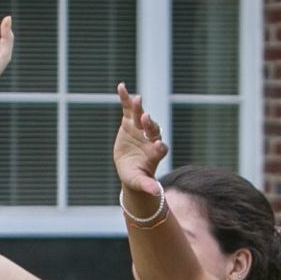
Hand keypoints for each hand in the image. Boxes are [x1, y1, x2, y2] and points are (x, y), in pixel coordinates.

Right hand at [112, 83, 168, 200]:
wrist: (130, 166)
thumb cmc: (136, 176)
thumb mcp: (140, 182)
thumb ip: (148, 185)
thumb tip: (156, 193)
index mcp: (155, 152)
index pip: (160, 148)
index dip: (159, 146)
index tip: (158, 145)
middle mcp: (151, 137)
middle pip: (152, 129)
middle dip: (150, 124)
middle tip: (146, 119)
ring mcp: (140, 128)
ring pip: (141, 116)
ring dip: (139, 108)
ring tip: (137, 99)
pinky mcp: (130, 121)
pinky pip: (128, 108)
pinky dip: (125, 98)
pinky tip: (121, 86)